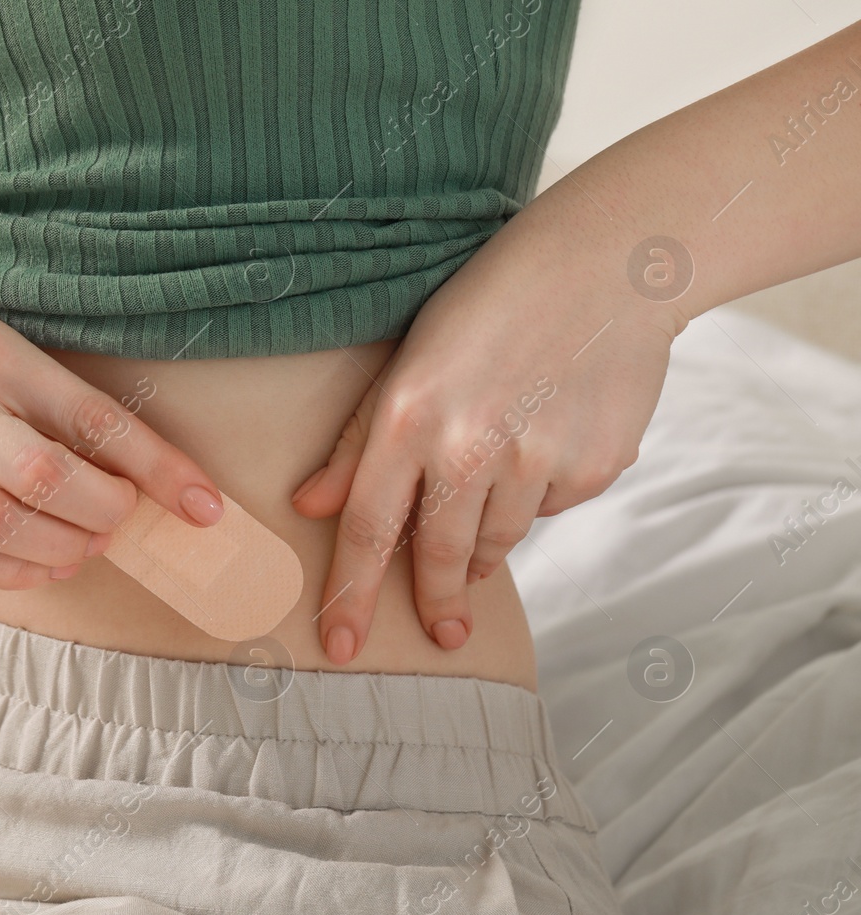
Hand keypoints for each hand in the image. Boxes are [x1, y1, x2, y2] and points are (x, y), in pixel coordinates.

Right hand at [0, 292, 225, 588]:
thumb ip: (43, 393)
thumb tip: (131, 470)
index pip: (88, 415)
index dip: (156, 468)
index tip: (206, 507)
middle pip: (44, 476)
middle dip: (104, 514)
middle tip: (123, 523)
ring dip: (61, 550)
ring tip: (85, 547)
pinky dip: (14, 569)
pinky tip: (41, 564)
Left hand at [290, 230, 680, 663]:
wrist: (604, 267)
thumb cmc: (486, 308)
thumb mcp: (406, 359)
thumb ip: (357, 440)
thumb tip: (310, 507)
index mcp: (408, 416)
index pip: (366, 528)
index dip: (350, 595)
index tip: (342, 647)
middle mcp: (470, 446)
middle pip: (435, 554)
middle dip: (432, 603)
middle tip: (443, 634)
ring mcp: (537, 461)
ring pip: (497, 540)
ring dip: (484, 544)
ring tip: (491, 505)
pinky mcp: (592, 467)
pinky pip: (551, 509)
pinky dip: (539, 495)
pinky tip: (545, 442)